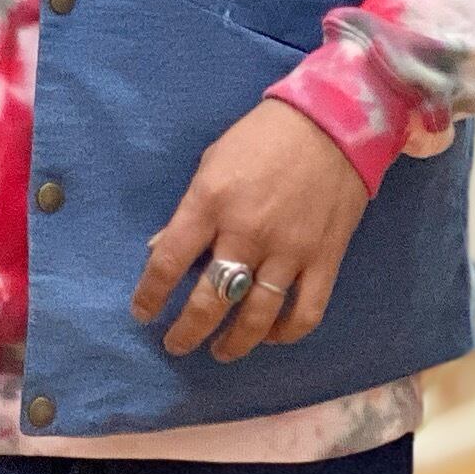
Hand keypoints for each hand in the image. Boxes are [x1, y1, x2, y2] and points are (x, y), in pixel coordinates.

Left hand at [130, 98, 370, 362]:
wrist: (332, 123)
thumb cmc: (262, 137)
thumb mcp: (212, 163)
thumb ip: (189, 211)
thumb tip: (159, 250)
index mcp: (210, 202)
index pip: (168, 262)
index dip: (150, 295)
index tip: (143, 313)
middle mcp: (246, 233)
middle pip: (209, 302)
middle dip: (186, 331)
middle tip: (175, 344)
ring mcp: (289, 251)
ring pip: (255, 318)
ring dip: (233, 343)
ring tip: (219, 350)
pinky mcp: (325, 260)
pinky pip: (305, 314)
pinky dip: (285, 334)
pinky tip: (269, 335)